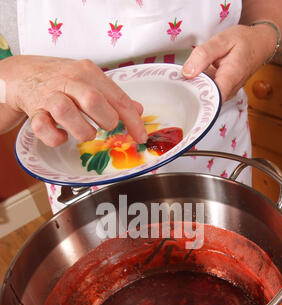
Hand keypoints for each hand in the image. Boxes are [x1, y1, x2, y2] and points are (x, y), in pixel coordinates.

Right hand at [0, 55, 146, 145]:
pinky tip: (62, 137)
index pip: (118, 98)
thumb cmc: (62, 80)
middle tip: (106, 127)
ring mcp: (50, 96)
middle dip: (106, 120)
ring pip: (66, 113)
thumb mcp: (90, 80)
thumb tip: (137, 110)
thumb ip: (113, 96)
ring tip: (86, 133)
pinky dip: (55, 137)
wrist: (23, 74)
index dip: (133, 121)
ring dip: (82, 130)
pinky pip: (43, 127)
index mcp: (88, 73)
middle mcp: (69, 82)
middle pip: (92, 100)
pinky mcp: (34, 111)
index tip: (141, 137)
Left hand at [182, 25, 277, 101]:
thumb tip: (187, 72)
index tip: (182, 93)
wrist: (260, 45)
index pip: (212, 99)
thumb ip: (204, 54)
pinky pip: (208, 94)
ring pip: (206, 99)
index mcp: (230, 77)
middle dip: (189, 95)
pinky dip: (199, 88)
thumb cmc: (243, 41)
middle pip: (205, 101)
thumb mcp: (223, 40)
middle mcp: (229, 91)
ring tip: (183, 81)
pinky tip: (193, 80)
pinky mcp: (223, 93)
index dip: (195, 100)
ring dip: (193, 91)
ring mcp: (227, 94)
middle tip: (177, 84)